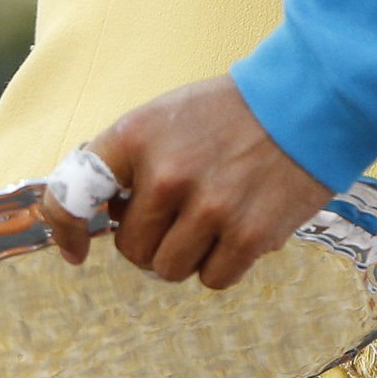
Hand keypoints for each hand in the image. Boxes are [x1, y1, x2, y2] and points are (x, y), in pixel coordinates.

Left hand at [39, 76, 331, 290]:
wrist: (311, 98)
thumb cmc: (235, 110)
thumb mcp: (169, 115)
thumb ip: (133, 161)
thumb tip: (103, 221)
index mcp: (137, 135)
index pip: (73, 193)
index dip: (66, 229)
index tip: (76, 250)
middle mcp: (166, 173)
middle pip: (131, 248)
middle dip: (152, 239)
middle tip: (184, 211)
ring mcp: (208, 207)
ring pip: (168, 269)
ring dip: (188, 254)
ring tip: (217, 217)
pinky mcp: (248, 235)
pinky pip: (213, 279)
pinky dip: (224, 263)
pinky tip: (242, 226)